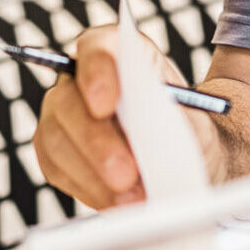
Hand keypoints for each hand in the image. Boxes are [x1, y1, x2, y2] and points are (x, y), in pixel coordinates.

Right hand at [31, 24, 216, 208]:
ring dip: (93, 173)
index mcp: (119, 52)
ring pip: (57, 139)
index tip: (106, 104)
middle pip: (69, 100)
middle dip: (95, 141)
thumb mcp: (193, 116)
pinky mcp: (55, 151)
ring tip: (131, 197)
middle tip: (125, 173)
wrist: (184, 152)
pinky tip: (117, 201)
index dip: (97, 73)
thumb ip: (173, 113)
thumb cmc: (187, 125)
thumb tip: (150, 124)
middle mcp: (81, 78)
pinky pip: (57, 169)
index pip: (97, 49)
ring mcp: (62, 114)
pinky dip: (89, 189)